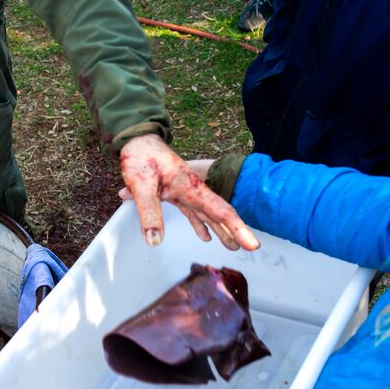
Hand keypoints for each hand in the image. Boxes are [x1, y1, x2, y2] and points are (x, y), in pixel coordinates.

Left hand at [119, 134, 258, 250]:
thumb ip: (149, 213)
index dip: (238, 228)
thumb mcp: (143, 186)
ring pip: (207, 214)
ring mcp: (186, 191)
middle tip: (250, 248)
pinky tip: (204, 236)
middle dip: (234, 231)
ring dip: (219, 229)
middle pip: (218, 213)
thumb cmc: (141, 157)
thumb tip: (155, 241)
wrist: (136, 140)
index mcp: (191, 187)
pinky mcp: (176, 193)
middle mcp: (193, 190)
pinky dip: (198, 223)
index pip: (220, 210)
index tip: (252, 244)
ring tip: (232, 246)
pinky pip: (192, 211)